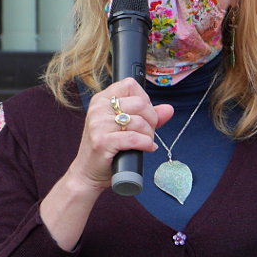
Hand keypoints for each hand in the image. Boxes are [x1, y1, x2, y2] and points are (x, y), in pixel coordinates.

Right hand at [68, 77, 173, 191]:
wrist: (88, 172)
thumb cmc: (108, 148)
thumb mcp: (125, 127)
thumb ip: (147, 116)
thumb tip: (169, 109)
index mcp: (102, 99)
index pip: (130, 84)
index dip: (145, 99)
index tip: (145, 115)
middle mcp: (98, 108)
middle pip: (140, 103)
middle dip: (152, 120)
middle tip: (148, 132)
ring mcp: (98, 124)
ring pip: (139, 122)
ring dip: (149, 135)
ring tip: (146, 142)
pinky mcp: (102, 141)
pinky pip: (134, 138)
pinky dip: (146, 144)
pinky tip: (147, 148)